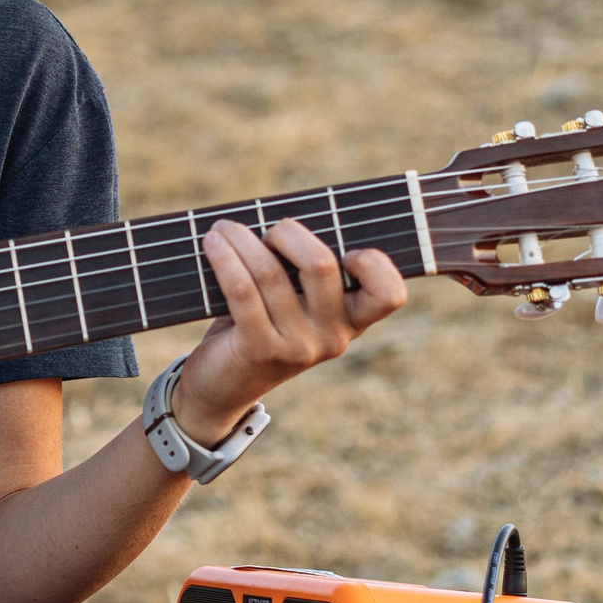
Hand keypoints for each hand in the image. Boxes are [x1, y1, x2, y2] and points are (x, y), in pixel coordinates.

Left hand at [168, 219, 407, 442]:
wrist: (222, 385)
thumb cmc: (258, 325)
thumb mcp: (293, 300)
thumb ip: (303, 268)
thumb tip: (284, 217)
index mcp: (352, 320)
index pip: (390, 294)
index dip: (374, 263)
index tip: (345, 249)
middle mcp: (333, 337)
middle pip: (322, 265)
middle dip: (287, 233)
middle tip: (265, 233)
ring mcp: (299, 347)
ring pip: (271, 273)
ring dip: (242, 240)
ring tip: (223, 230)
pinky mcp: (261, 350)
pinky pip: (242, 291)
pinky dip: (225, 260)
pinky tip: (212, 244)